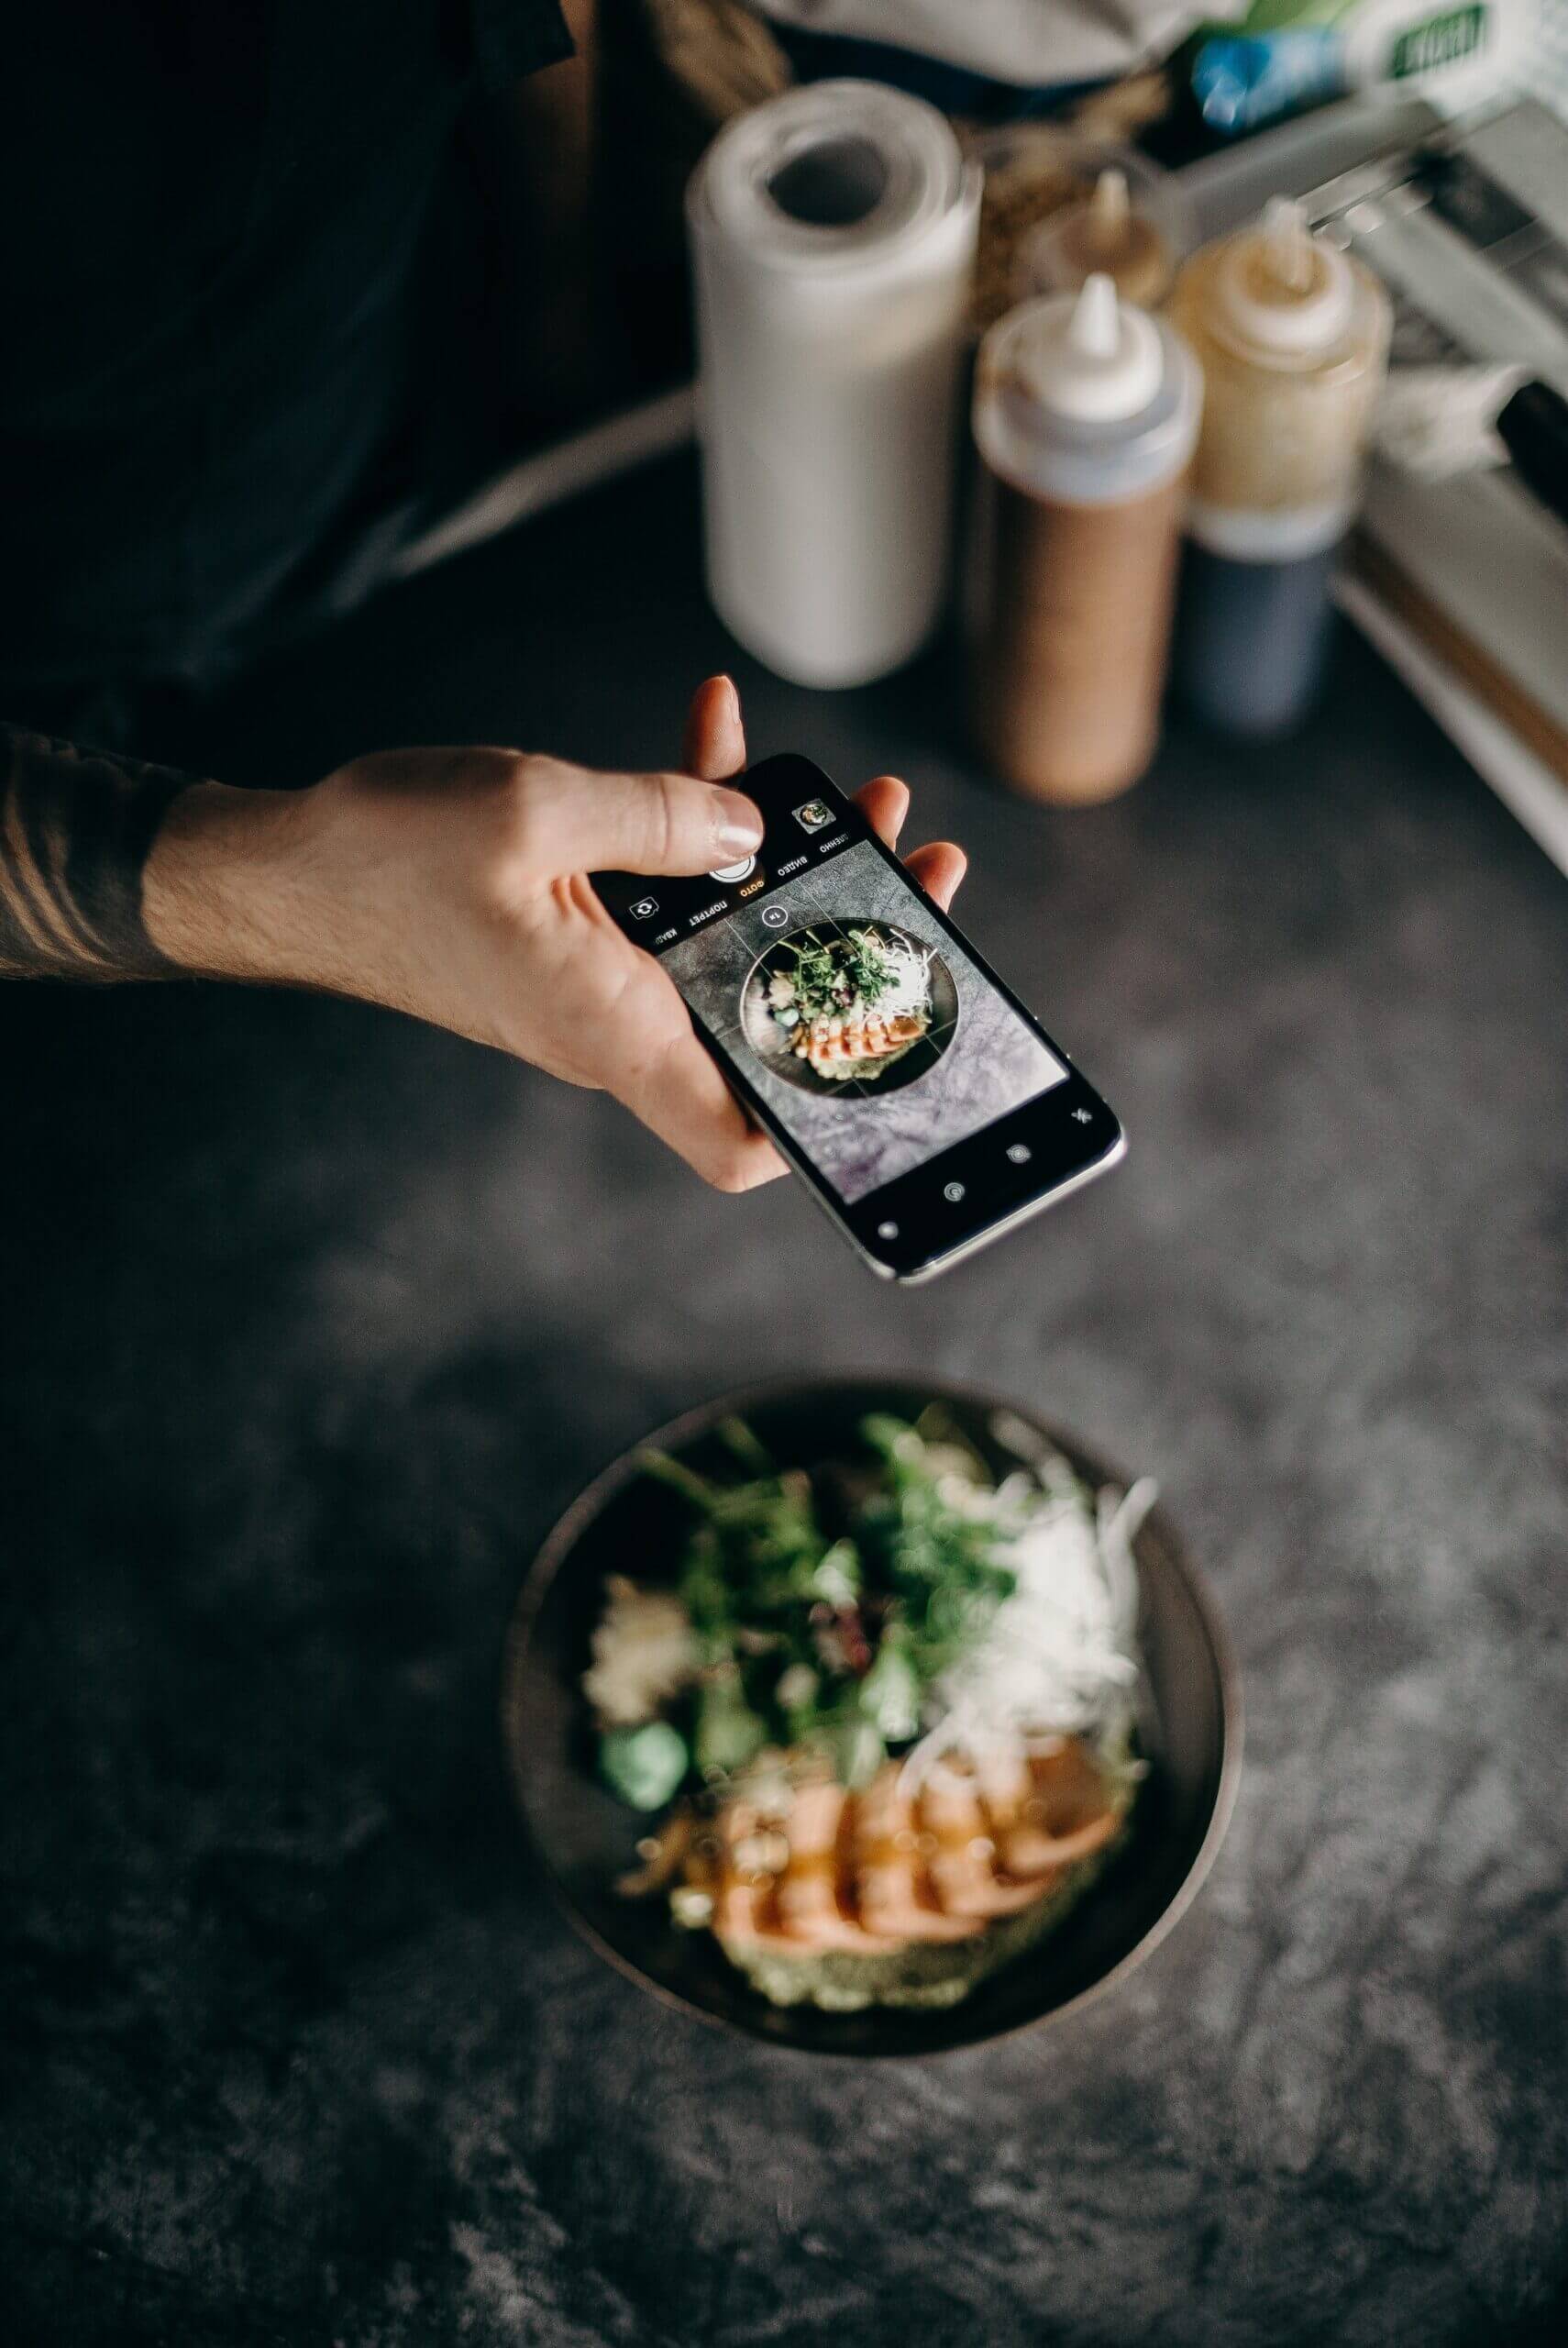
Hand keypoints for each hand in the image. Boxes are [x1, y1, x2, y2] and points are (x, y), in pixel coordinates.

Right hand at [145, 678, 966, 1189]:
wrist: (282, 871)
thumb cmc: (382, 860)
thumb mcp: (531, 811)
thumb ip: (658, 816)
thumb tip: (751, 829)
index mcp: (615, 1030)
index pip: (739, 1141)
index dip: (822, 1125)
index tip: (891, 1049)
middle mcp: (619, 1025)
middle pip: (767, 1021)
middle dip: (850, 943)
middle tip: (908, 863)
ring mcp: (601, 983)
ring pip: (729, 943)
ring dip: (792, 868)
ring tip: (845, 795)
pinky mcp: (579, 938)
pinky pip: (665, 892)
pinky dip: (699, 821)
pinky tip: (720, 728)